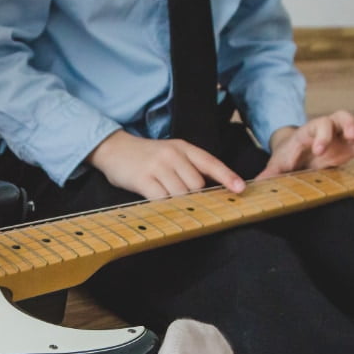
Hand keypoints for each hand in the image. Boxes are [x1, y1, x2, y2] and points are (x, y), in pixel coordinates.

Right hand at [88, 130, 245, 199]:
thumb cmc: (146, 155)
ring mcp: (157, 166)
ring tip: (167, 199)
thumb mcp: (170, 153)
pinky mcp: (143, 179)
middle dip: (193, 197)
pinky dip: (164, 206)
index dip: (227, 176)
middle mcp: (172, 154)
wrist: (113, 148)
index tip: (240, 189)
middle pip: (197, 185)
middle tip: (182, 199)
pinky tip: (160, 205)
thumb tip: (207, 191)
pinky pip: (161, 199)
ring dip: (178, 203)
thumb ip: (189, 167)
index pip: (210, 162)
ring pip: (180, 194)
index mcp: (183, 147)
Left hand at [257, 110, 353, 178]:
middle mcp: (327, 130)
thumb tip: (254, 185)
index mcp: (310, 132)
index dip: (321, 135)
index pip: (318, 125)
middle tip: (351, 137)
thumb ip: (269, 174)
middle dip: (348, 125)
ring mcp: (340, 137)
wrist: (296, 152)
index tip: (319, 151)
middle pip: (341, 117)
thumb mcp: (278, 164)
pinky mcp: (349, 148)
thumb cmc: (288, 156)